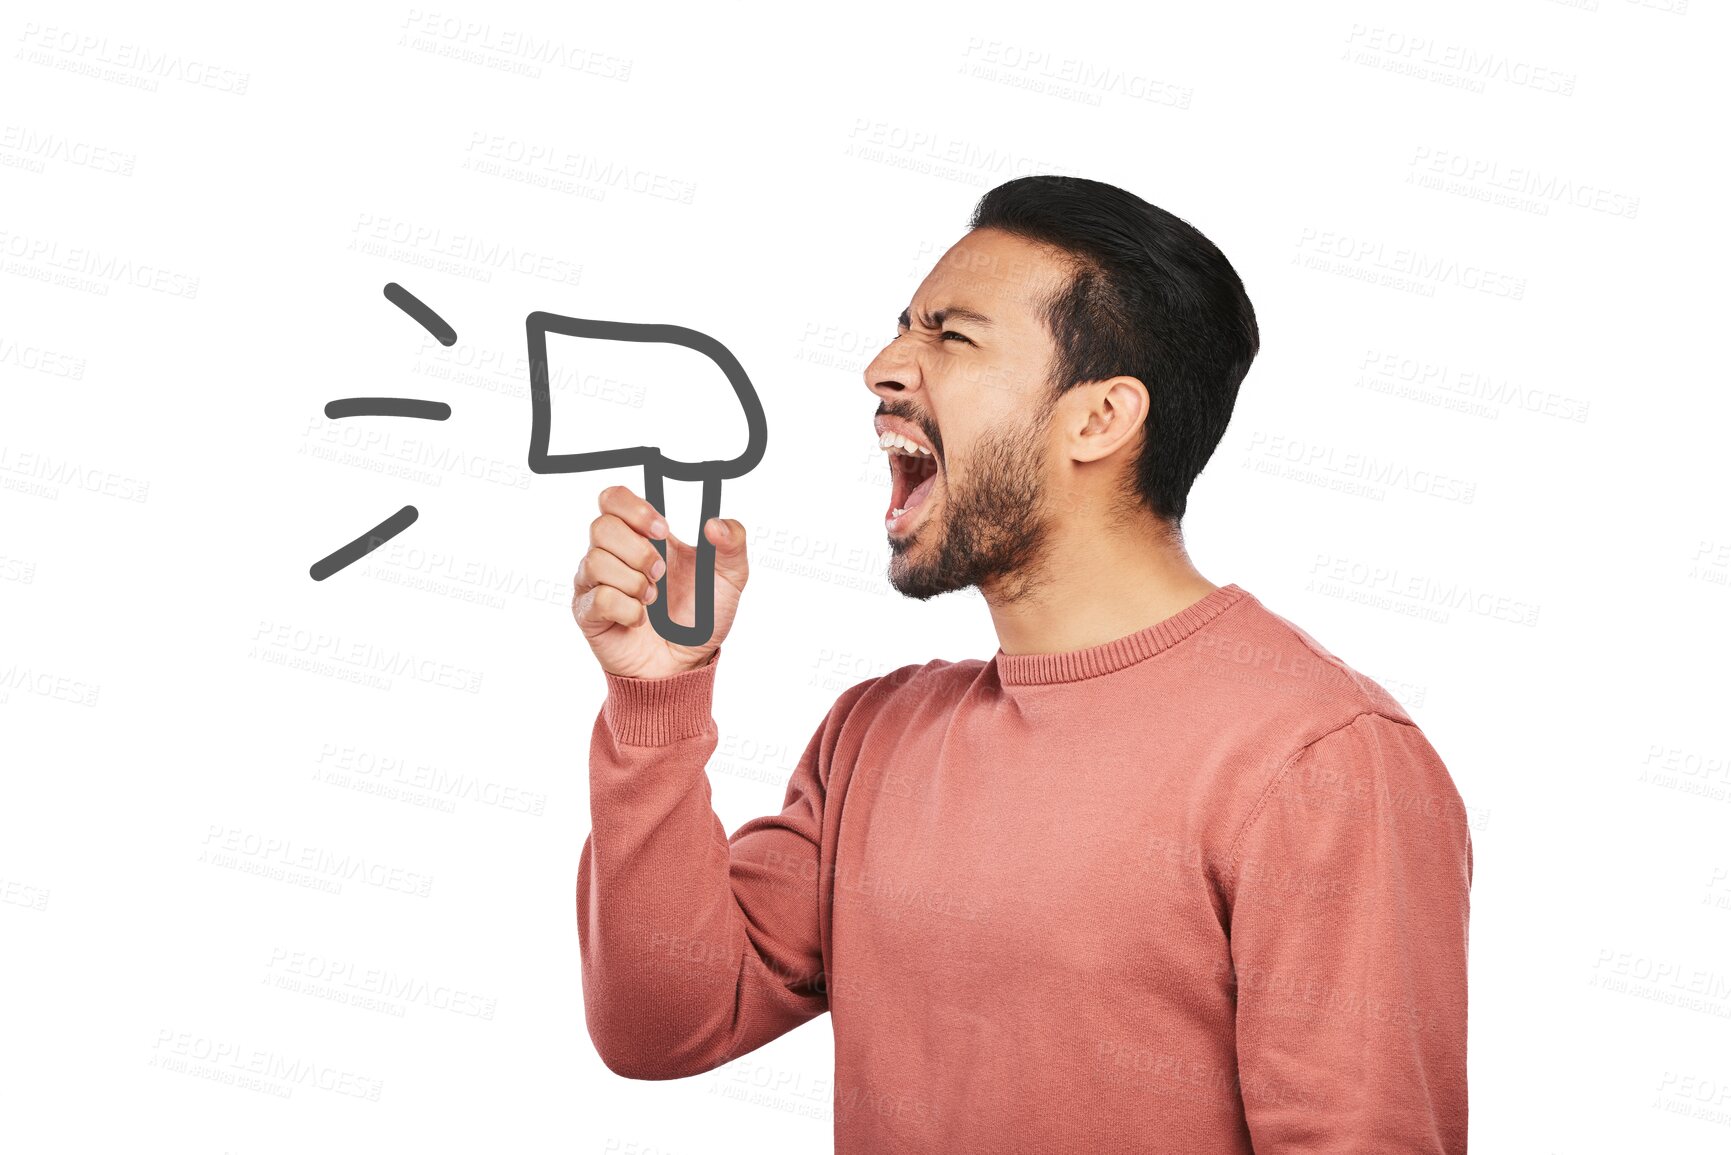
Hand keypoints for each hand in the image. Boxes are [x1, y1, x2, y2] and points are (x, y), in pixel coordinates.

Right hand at [572, 484, 748, 678]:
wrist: (688, 664)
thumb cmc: (702, 618)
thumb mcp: (730, 577)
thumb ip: (733, 542)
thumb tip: (713, 524)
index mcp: (641, 535)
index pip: (613, 498)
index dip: (633, 508)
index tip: (662, 530)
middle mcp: (612, 554)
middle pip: (601, 526)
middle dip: (638, 551)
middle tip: (661, 573)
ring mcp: (596, 582)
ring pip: (595, 561)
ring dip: (634, 582)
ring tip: (653, 600)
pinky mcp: (588, 612)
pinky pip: (599, 598)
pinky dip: (628, 609)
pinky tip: (640, 619)